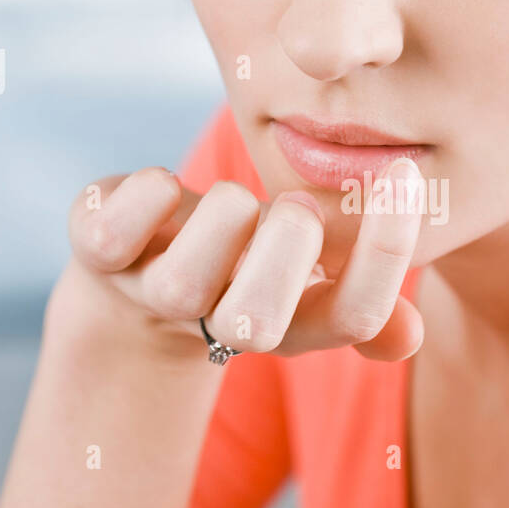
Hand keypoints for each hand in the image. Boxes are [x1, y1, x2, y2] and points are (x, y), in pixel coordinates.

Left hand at [58, 161, 424, 361]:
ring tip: (231, 201)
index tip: (405, 172)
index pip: (354, 316)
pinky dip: (145, 195)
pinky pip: (114, 233)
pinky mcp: (100, 256)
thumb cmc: (248, 257)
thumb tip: (408, 335)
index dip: (385, 253)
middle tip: (297, 206)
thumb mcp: (309, 275)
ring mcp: (155, 294)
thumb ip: (365, 293)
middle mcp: (223, 323)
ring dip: (221, 216)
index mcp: (294, 324)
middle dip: (286, 248)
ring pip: (187, 280)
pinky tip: (160, 190)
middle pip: (258, 323)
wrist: (138, 270)